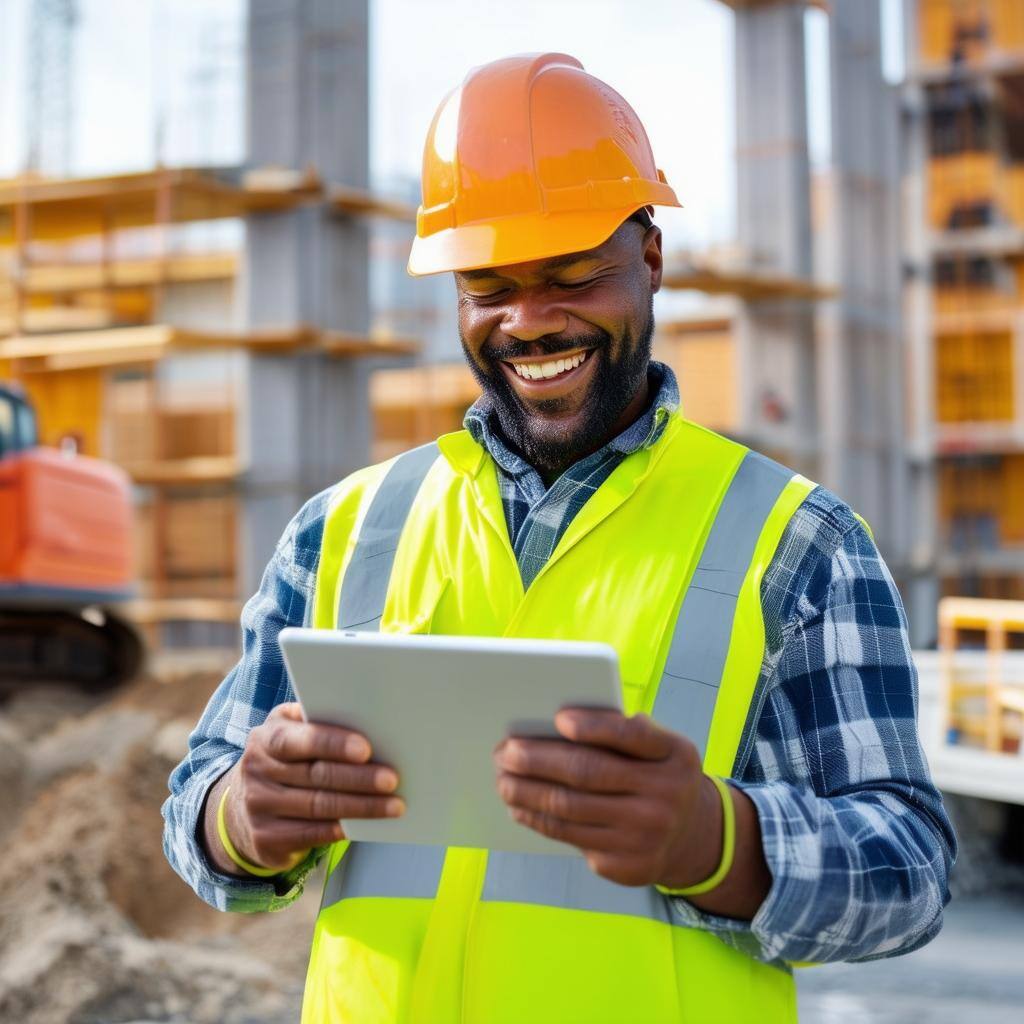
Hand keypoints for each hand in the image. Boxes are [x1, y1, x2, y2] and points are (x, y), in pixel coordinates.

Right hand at [216, 702, 404, 872]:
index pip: (297, 739)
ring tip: (394, 805)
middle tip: (391, 779)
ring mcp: (259, 807)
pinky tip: (368, 825)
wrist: (241, 808)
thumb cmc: (283, 761)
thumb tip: (366, 719)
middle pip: (316, 775)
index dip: (332, 744)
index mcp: (266, 738)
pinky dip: (343, 829)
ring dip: (362, 807)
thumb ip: (317, 724)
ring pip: (320, 806)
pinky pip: (312, 834)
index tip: (365, 749)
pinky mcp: (266, 839)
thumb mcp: (289, 734)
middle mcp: (257, 771)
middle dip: (359, 778)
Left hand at [494, 708, 721, 888]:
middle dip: (538, 761)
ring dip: (527, 793)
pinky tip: (521, 808)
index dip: (594, 727)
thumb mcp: (660, 747)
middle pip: (588, 774)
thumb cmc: (658, 776)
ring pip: (571, 810)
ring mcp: (646, 835)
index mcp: (674, 755)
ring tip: (503, 780)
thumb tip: (557, 725)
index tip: (558, 718)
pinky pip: (571, 838)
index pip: (630, 736)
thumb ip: (623, 732)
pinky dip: (538, 820)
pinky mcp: (626, 865)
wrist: (691, 836)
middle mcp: (665, 796)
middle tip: (505, 752)